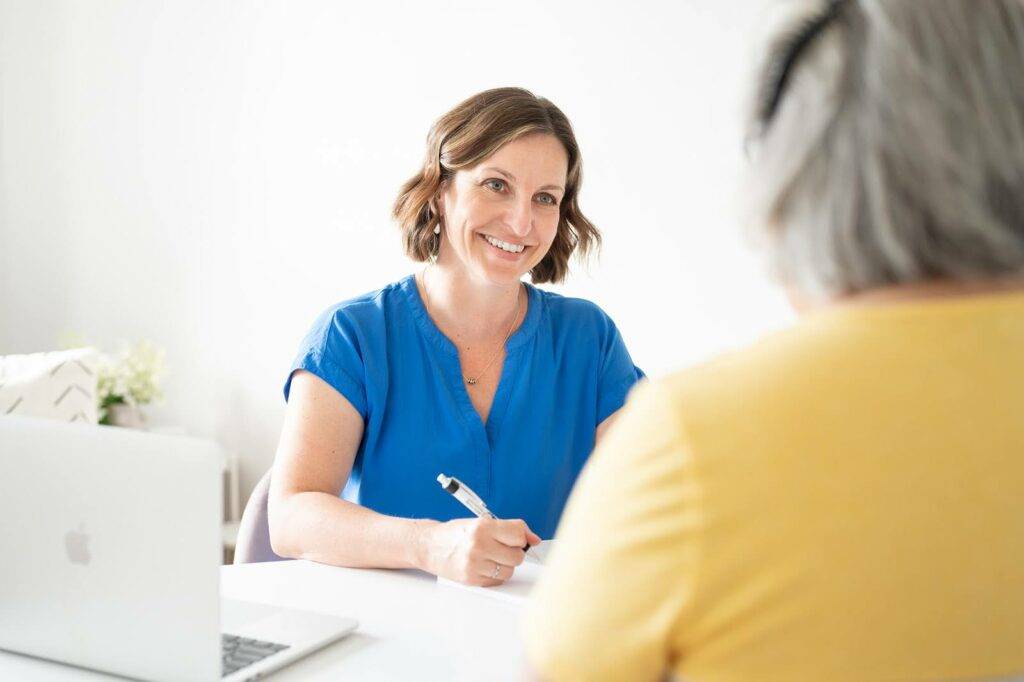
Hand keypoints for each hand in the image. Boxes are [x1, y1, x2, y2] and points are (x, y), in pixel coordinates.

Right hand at [422, 517, 541, 585]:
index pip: (518, 534)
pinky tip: (483, 565)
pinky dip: (495, 575)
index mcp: (483, 526)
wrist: (429, 546)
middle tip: (501, 547)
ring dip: (504, 565)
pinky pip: (498, 581)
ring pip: (510, 571)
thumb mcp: (481, 522)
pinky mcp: (472, 579)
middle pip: (517, 556)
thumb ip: (509, 529)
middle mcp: (479, 545)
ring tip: (490, 557)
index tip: (518, 538)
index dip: (521, 537)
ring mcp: (475, 564)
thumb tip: (534, 539)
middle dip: (513, 552)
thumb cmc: (455, 533)